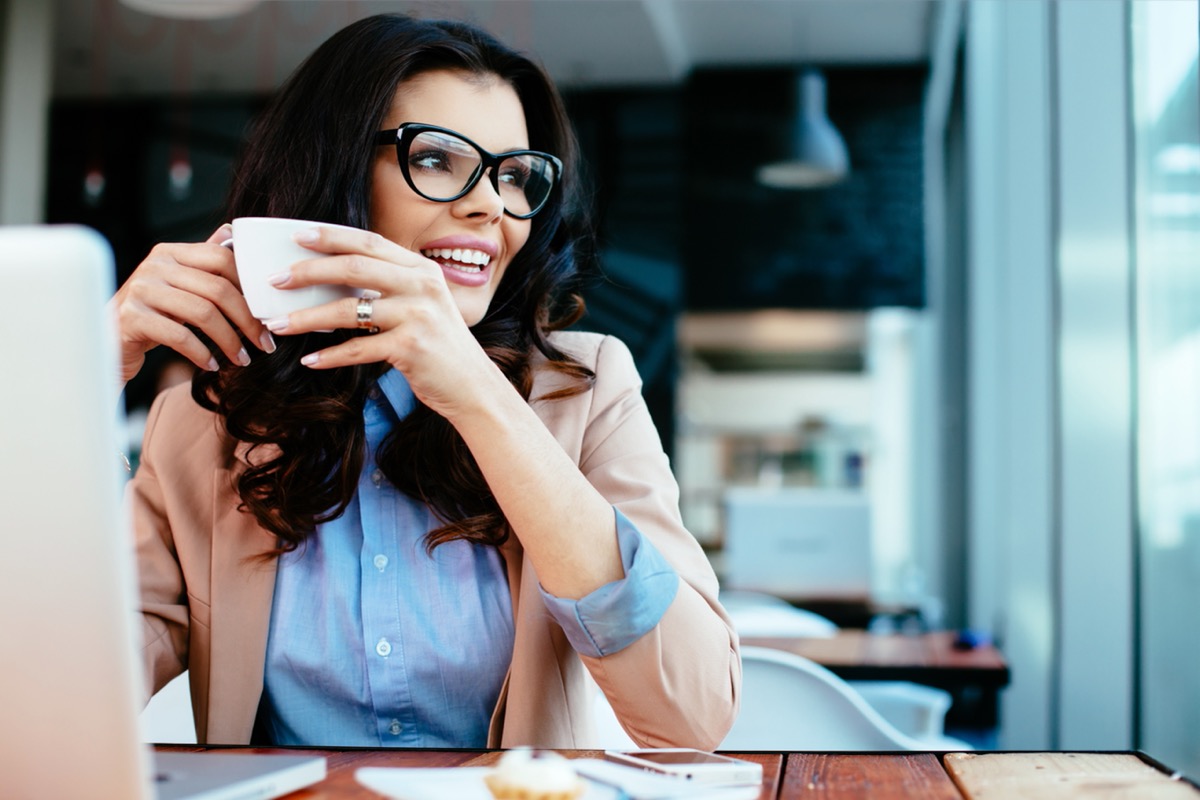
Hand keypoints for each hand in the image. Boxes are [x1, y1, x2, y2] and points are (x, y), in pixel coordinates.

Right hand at [108, 224, 275, 385]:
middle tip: (264, 344)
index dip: (251, 288)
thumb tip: (232, 232)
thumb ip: (202, 261)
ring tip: (242, 359)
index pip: (222, 259)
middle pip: (218, 289)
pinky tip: (212, 365)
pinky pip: (180, 335)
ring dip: (229, 341)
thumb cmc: (151, 315)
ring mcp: (141, 290)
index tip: (268, 315)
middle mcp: (155, 265)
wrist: (106, 341)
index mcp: (170, 253)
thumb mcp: (177, 286)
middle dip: (248, 320)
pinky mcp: (131, 317)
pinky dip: (201, 353)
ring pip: (203, 313)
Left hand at [260, 226, 505, 420]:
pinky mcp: (411, 347)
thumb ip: (390, 287)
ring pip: (349, 309)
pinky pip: (358, 349)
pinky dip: (330, 356)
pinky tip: (309, 360)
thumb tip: (333, 279)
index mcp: (421, 269)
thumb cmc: (440, 347)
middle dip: (308, 271)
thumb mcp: (422, 306)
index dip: (331, 236)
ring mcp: (418, 315)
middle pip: (354, 266)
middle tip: (276, 280)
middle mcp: (422, 285)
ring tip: (278, 324)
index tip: (297, 234)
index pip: (369, 242)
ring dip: (307, 317)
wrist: (473, 387)